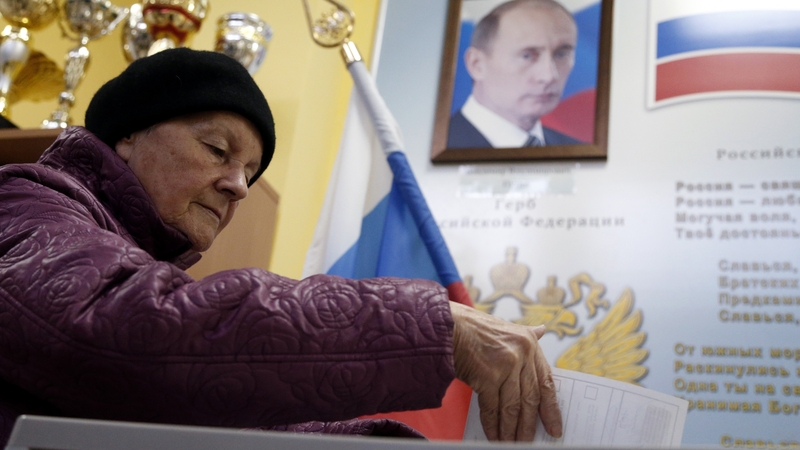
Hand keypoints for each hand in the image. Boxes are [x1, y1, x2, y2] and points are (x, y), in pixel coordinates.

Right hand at [449, 301, 561, 441]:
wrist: (446, 325)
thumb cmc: (473, 327)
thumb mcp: (506, 327)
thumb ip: (526, 335)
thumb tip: (542, 330)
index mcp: (529, 343)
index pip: (547, 382)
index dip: (551, 409)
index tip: (554, 427)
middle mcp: (521, 354)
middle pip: (530, 398)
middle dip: (529, 425)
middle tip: (529, 441)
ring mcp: (505, 365)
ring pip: (512, 407)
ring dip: (511, 430)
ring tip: (511, 443)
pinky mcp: (487, 376)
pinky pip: (492, 408)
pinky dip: (493, 425)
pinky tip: (493, 436)